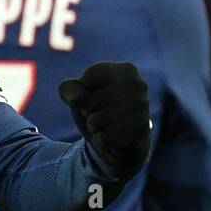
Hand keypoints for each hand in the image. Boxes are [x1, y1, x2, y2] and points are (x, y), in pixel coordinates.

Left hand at [57, 61, 150, 181]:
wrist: (122, 140)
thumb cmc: (99, 109)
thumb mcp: (78, 94)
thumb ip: (69, 89)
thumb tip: (77, 99)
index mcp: (125, 70)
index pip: (84, 82)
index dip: (82, 93)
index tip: (95, 95)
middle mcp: (138, 86)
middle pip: (88, 101)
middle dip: (88, 111)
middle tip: (103, 113)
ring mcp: (141, 110)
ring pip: (95, 120)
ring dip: (94, 126)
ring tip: (108, 124)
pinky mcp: (139, 133)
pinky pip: (102, 138)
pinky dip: (100, 140)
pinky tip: (114, 137)